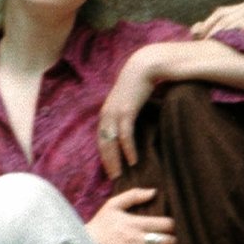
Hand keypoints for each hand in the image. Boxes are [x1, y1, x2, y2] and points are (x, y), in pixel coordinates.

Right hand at [87, 186, 178, 243]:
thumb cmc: (100, 224)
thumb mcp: (112, 205)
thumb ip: (133, 195)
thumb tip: (154, 191)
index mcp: (134, 222)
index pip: (163, 224)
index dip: (176, 225)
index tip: (181, 226)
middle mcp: (135, 238)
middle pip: (165, 240)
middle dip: (177, 241)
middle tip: (184, 242)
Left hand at [96, 57, 160, 176]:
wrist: (143, 66)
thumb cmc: (138, 83)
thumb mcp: (128, 100)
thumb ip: (126, 112)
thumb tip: (130, 125)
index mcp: (106, 113)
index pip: (101, 138)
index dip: (104, 154)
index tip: (110, 168)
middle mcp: (107, 114)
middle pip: (103, 143)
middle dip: (107, 162)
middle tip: (113, 178)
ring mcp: (115, 113)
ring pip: (111, 142)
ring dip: (115, 160)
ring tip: (119, 174)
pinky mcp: (126, 111)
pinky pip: (125, 135)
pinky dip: (128, 149)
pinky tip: (132, 161)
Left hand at [192, 1, 243, 39]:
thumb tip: (229, 40)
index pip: (220, 13)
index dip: (207, 23)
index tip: (198, 36)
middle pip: (223, 15)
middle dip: (210, 28)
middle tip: (201, 41)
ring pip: (234, 18)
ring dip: (221, 29)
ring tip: (212, 41)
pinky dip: (241, 27)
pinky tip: (233, 36)